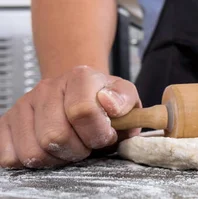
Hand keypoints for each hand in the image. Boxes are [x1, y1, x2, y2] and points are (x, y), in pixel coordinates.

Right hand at [0, 66, 140, 168]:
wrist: (79, 92)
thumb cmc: (103, 101)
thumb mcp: (125, 97)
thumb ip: (125, 101)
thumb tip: (110, 104)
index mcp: (80, 77)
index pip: (83, 111)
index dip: (98, 133)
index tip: (106, 136)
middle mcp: (48, 88)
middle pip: (56, 136)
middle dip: (78, 150)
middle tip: (87, 145)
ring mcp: (24, 104)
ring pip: (33, 151)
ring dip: (56, 159)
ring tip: (69, 147)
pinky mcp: (6, 122)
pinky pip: (10, 156)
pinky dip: (32, 161)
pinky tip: (49, 150)